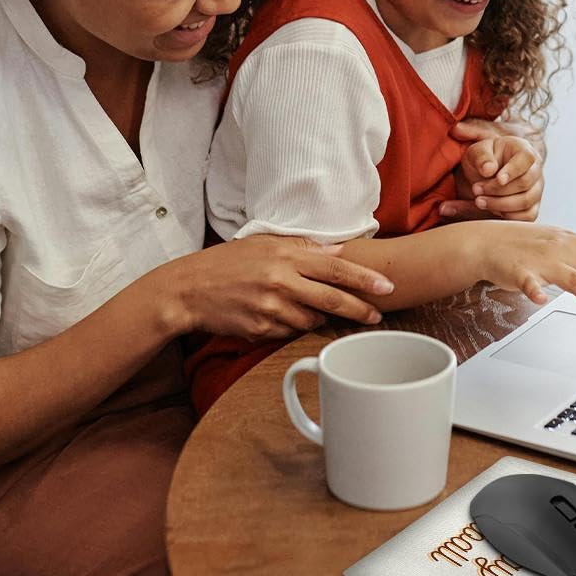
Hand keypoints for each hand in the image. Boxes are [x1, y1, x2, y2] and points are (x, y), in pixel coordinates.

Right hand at [164, 234, 394, 341]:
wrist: (188, 290)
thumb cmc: (228, 263)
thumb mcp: (264, 243)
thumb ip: (303, 247)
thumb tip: (338, 250)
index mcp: (286, 257)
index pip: (336, 268)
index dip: (364, 280)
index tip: (387, 288)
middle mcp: (281, 282)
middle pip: (332, 300)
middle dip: (360, 309)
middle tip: (378, 316)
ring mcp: (271, 308)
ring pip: (312, 320)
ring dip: (319, 317)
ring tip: (307, 307)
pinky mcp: (261, 330)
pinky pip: (289, 332)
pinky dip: (292, 326)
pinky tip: (280, 315)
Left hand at [442, 122, 544, 221]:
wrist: (486, 174)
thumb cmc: (484, 160)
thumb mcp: (476, 152)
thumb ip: (481, 157)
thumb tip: (488, 170)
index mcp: (524, 150)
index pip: (526, 159)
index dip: (513, 171)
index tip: (498, 179)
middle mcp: (535, 170)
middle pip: (524, 183)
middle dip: (497, 190)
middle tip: (476, 189)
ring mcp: (536, 190)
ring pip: (525, 202)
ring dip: (499, 204)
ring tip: (479, 201)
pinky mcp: (532, 207)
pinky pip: (526, 217)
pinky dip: (507, 216)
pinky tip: (491, 209)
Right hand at [476, 221, 575, 318]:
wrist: (487, 241)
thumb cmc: (526, 244)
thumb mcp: (562, 243)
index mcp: (573, 242)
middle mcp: (561, 249)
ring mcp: (541, 259)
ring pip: (572, 279)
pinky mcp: (519, 271)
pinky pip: (527, 282)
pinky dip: (534, 291)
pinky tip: (540, 301)